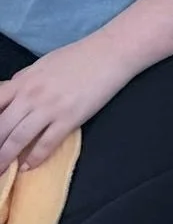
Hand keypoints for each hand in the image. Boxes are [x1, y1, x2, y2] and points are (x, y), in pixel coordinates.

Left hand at [0, 34, 135, 170]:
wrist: (110, 53)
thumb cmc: (78, 56)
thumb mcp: (43, 64)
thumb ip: (24, 80)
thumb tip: (9, 92)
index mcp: (23, 81)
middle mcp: (31, 95)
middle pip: (1, 127)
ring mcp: (50, 107)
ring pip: (18, 139)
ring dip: (6, 158)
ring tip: (0, 171)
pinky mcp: (70, 118)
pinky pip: (46, 143)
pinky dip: (35, 158)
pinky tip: (28, 166)